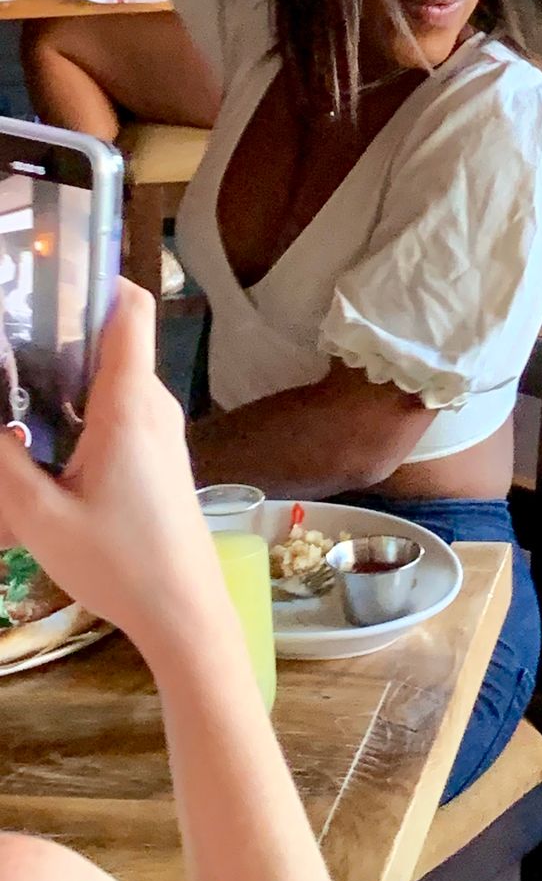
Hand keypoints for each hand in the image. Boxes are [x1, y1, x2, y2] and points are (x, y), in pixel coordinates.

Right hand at [0, 284, 222, 660]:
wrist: (184, 607)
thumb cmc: (118, 563)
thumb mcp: (41, 518)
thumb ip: (5, 463)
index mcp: (128, 404)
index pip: (130, 310)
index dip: (96, 278)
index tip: (50, 273)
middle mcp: (152, 403)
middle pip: (112, 339)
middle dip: (61, 330)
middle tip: (10, 339)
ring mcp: (160, 427)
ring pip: (113, 377)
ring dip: (67, 375)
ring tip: (14, 387)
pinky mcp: (159, 451)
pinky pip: (120, 406)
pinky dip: (82, 406)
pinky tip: (44, 433)